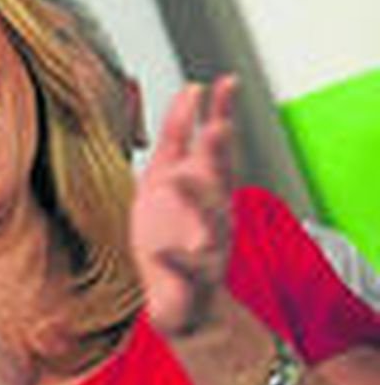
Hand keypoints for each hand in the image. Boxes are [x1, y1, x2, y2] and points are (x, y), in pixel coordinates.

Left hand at [130, 77, 236, 338]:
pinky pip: (185, 268)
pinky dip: (174, 259)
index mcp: (206, 188)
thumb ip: (176, 139)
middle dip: (219, 154)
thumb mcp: (165, 180)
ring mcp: (207, 246)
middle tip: (216, 126)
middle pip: (220, 180)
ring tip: (178, 177)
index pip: (215, 146)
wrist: (183, 302)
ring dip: (197, 200)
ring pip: (210, 222)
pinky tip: (160, 250)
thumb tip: (187, 93)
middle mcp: (214, 213)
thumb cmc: (172, 234)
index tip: (225, 83)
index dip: (221, 115)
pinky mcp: (192, 279)